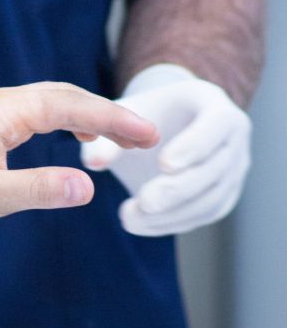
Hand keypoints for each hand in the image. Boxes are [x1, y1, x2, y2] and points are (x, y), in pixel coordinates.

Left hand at [0, 82, 159, 232]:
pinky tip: (70, 139)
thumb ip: (35, 190)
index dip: (110, 117)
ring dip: (83, 116)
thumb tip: (88, 185)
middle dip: (104, 113)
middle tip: (144, 137)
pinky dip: (60, 122)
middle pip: (60, 96)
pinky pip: (30, 114)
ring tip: (115, 139)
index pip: (66, 105)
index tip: (146, 134)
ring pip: (45, 103)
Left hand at [81, 64, 250, 235]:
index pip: (217, 124)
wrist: (160, 125)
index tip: (163, 164)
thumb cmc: (141, 114)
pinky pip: (205, 213)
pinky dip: (174, 222)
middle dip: (178, 189)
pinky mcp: (224, 192)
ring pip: (213, 198)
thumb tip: (93, 163)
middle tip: (143, 202)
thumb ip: (107, 132)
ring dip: (172, 214)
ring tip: (129, 218)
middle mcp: (234, 136)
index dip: (193, 146)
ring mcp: (234, 166)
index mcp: (213, 104)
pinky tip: (142, 224)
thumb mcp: (122, 114)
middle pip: (216, 168)